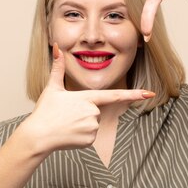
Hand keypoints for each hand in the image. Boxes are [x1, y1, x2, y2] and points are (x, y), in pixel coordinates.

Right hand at [23, 43, 154, 152]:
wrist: (38, 136)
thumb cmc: (45, 112)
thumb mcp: (52, 88)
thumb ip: (58, 68)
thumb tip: (55, 47)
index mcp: (86, 97)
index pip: (115, 95)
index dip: (134, 94)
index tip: (149, 93)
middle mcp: (93, 112)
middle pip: (97, 110)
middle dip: (84, 112)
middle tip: (67, 115)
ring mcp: (92, 127)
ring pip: (94, 123)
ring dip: (82, 124)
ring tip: (67, 125)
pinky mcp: (90, 140)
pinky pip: (90, 136)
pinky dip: (81, 136)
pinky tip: (69, 134)